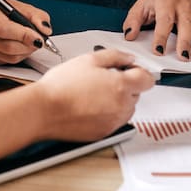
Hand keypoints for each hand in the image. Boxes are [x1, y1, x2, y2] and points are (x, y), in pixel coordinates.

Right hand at [0, 0, 52, 64]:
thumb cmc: (0, 9)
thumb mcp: (19, 5)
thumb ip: (35, 15)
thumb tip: (44, 30)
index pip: (4, 29)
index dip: (24, 36)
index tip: (39, 38)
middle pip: (7, 47)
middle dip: (27, 46)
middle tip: (38, 41)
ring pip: (9, 57)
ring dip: (24, 52)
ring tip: (29, 42)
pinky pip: (5, 62)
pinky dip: (16, 56)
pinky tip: (18, 47)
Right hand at [34, 50, 155, 140]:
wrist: (44, 110)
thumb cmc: (61, 86)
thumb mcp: (88, 60)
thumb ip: (115, 56)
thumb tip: (128, 59)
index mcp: (121, 86)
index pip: (147, 79)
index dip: (139, 72)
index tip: (130, 70)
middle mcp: (121, 106)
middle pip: (136, 94)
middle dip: (124, 86)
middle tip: (102, 80)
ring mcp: (114, 122)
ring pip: (126, 109)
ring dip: (117, 101)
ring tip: (93, 94)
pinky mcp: (104, 134)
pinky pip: (114, 121)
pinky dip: (107, 114)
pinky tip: (89, 106)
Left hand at [123, 0, 190, 59]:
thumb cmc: (155, 1)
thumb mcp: (139, 7)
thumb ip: (133, 22)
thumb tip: (129, 36)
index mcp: (164, 2)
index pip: (164, 20)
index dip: (161, 37)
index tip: (158, 51)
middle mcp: (182, 6)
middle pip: (186, 24)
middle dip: (185, 41)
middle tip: (183, 57)